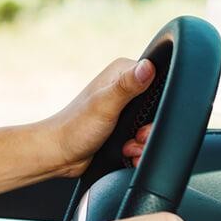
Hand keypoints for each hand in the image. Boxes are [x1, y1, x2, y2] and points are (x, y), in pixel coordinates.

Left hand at [39, 58, 155, 176]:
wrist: (59, 154)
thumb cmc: (75, 128)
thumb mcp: (104, 105)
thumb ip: (126, 86)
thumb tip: (148, 66)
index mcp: (123, 72)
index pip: (161, 79)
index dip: (161, 103)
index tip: (145, 119)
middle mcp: (125, 87)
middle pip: (159, 107)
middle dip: (151, 129)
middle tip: (137, 137)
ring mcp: (125, 107)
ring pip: (153, 125)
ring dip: (144, 143)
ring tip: (129, 148)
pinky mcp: (124, 126)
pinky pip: (144, 138)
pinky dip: (139, 149)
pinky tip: (128, 154)